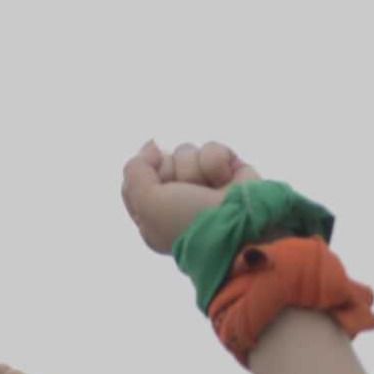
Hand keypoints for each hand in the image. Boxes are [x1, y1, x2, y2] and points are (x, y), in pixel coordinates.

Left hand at [121, 141, 259, 252]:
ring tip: (208, 190)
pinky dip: (217, 163)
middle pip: (162, 162)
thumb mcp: (146, 202)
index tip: (159, 190)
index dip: (146, 176)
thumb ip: (134, 170)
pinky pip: (212, 150)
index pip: (137, 177)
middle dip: (173, 172)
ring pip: (186, 152)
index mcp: (155, 214)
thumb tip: (151, 146)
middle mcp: (179, 199)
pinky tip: (226, 181)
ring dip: (195, 170)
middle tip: (187, 193)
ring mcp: (204, 185)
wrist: (239, 226)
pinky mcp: (228, 172)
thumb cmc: (188, 221)